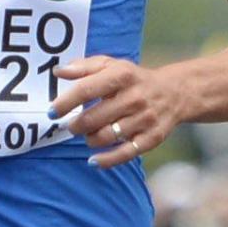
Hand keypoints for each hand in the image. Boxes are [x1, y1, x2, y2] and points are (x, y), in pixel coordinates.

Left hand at [53, 56, 190, 168]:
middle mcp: (135, 97)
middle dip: (76, 125)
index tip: (52, 112)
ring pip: (107, 137)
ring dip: (90, 139)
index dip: (65, 102)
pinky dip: (106, 160)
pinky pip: (125, 154)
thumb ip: (84, 67)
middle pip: (94, 118)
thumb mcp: (112, 66)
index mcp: (122, 76)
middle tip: (72, 126)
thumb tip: (58, 73)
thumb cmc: (134, 79)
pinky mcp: (152, 138)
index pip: (86, 89)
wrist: (175, 93)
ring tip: (88, 135)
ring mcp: (145, 119)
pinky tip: (93, 160)